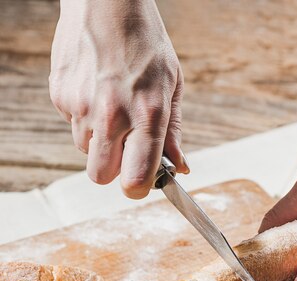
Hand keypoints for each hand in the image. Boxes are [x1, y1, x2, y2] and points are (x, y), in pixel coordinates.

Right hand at [49, 0, 187, 198]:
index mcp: (147, 114)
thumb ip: (173, 133)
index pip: (136, 179)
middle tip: (124, 149)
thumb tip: (179, 168)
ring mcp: (81, 106)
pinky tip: (95, 91)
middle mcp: (112, 115)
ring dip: (98, 141)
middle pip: (102, 176)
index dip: (138, 188)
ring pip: (85, 152)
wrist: (106, 0)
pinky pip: (72, 125)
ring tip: (111, 107)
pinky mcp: (60, 95)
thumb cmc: (145, 41)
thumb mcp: (172, 85)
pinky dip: (83, 117)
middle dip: (114, 170)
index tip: (142, 182)